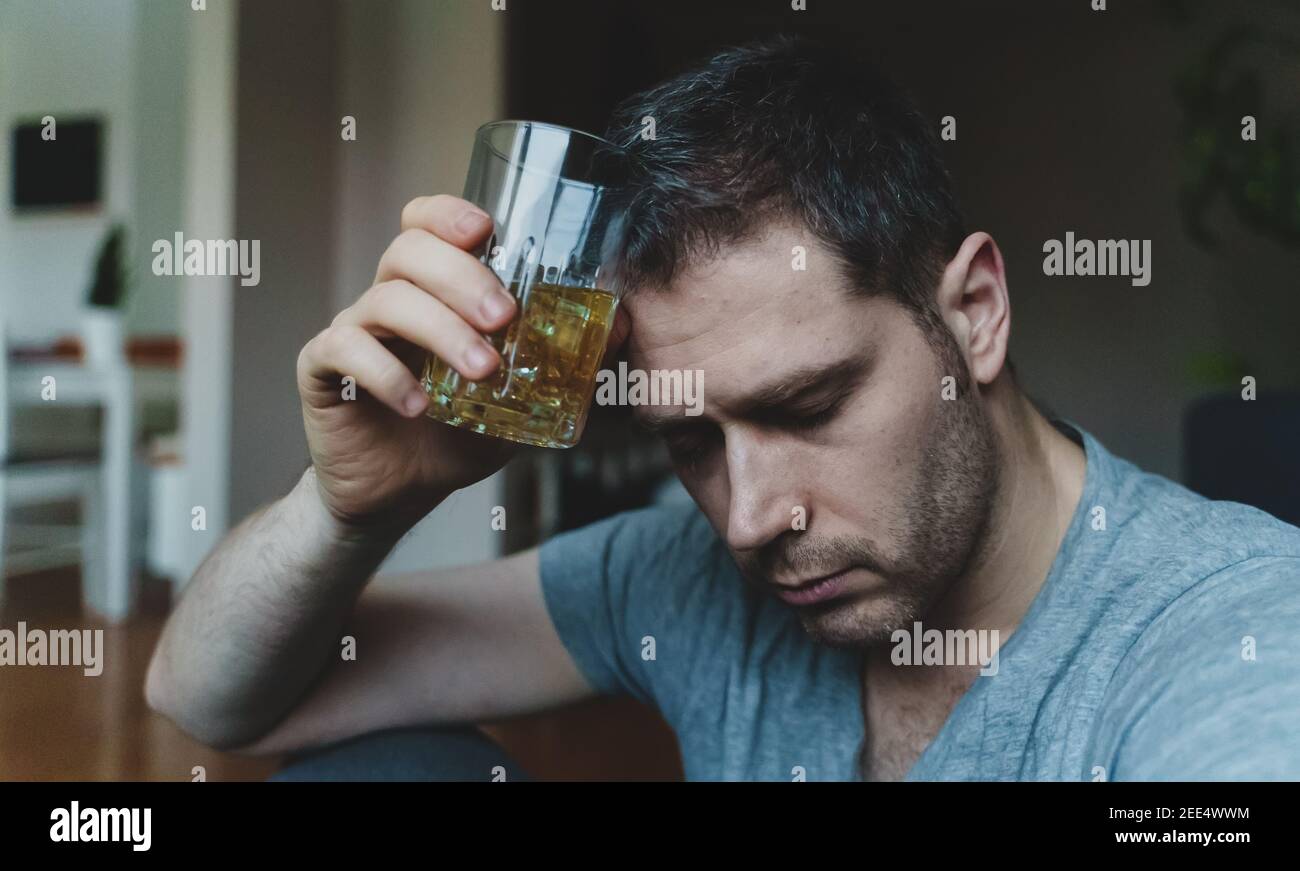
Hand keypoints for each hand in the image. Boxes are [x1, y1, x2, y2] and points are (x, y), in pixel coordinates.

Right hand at [297, 195, 555, 532]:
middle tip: (504, 318)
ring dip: (440, 330)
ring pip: (385, 300)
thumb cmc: (455, 436)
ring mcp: (353, 330)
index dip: (448, 214)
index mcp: (431, 291)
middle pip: (409, 253)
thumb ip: (560, 364)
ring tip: (482, 371)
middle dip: (462, 278)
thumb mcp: (519, 401)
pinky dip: (384, 373)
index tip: (485, 231)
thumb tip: (620, 327)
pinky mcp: (322, 370)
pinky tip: (418, 405)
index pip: (424, 224)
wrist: (399, 494)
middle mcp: (388, 298)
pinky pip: (343, 350)